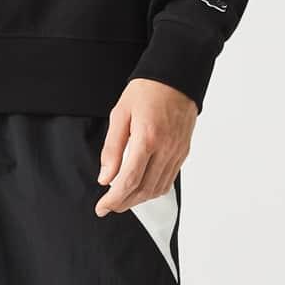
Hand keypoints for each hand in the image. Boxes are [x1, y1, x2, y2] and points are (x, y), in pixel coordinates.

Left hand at [95, 79, 196, 214]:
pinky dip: (153, 190)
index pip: (130, 180)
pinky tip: (141, 189)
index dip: (114, 199)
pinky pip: (169, 179)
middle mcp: (166, 148)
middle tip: (108, 206)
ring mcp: (177, 151)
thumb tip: (105, 178)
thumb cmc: (146, 91)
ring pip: (158, 188)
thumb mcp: (120, 114)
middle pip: (144, 189)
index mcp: (148, 138)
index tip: (101, 207)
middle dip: (124, 203)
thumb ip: (112, 148)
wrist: (176, 77)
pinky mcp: (183, 151)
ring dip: (139, 200)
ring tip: (122, 200)